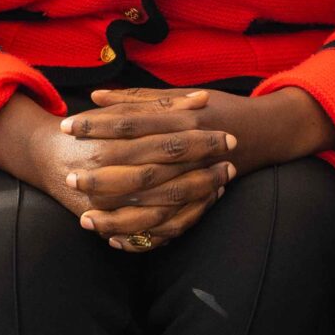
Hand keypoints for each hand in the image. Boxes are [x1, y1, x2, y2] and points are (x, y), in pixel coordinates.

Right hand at [0, 91, 236, 252]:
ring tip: (221, 184)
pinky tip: (198, 207)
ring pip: (162, 205)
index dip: (201, 141)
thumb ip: (160, 105)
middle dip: (204, 170)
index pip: (168, 142)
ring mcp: (107, 201)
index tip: (228, 137)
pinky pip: (149, 229)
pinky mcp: (108, 221)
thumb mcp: (121, 110)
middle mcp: (109, 172)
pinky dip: (176, 220)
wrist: (45, 156)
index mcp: (114, 141)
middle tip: (232, 162)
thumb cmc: (88, 129)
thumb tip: (203, 99)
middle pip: (169, 175)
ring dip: (196, 196)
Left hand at [64, 84, 334, 250]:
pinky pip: (171, 227)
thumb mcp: (180, 95)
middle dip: (102, 174)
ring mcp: (200, 180)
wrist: (265, 131)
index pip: (132, 122)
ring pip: (154, 203)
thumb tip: (96, 96)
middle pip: (140, 166)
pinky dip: (144, 235)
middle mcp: (192, 150)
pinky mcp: (204, 204)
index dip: (99, 125)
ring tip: (83, 217)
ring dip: (118, 213)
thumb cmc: (215, 109)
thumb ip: (137, 98)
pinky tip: (113, 239)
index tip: (68, 127)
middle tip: (68, 175)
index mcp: (183, 118)